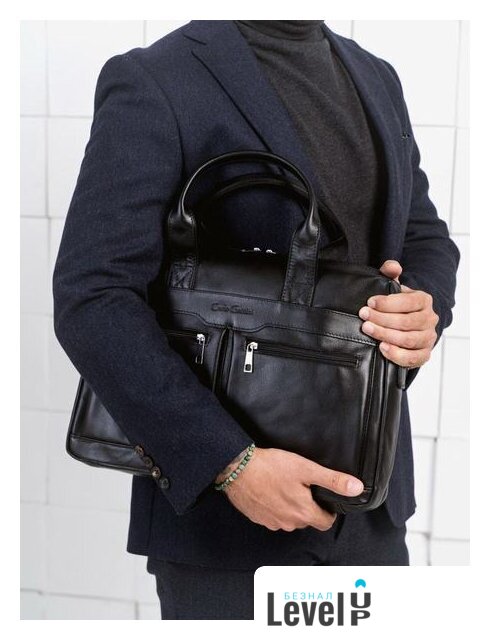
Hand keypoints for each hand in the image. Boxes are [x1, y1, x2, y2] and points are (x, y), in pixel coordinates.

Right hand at [219, 447, 363, 531]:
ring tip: (285, 486)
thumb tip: (356, 488)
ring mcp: (272, 523)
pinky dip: (275, 507)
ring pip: (290, 519)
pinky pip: (273, 517)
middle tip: (303, 486)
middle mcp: (288, 523)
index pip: (326, 523)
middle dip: (309, 506)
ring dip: (291, 507)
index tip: (324, 498)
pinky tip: (271, 491)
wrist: (238, 469)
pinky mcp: (258, 518)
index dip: (329, 510)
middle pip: (307, 520)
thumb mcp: (306, 468)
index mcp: (303, 512)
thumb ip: (332, 480)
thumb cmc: (270, 467)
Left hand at [359, 260, 438, 367]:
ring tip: (368, 329)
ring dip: (386, 335)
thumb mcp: (393, 288)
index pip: (408, 302)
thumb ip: (391, 274)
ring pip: (408, 339)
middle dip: (382, 319)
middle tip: (364, 316)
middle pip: (406, 322)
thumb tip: (392, 266)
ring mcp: (428, 338)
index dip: (388, 303)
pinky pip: (413, 358)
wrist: (408, 325)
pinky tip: (382, 348)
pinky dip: (397, 354)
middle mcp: (429, 319)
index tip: (370, 302)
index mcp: (424, 300)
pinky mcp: (424, 354)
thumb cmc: (398, 305)